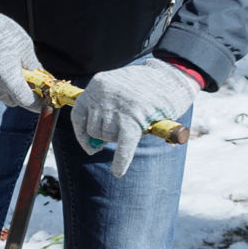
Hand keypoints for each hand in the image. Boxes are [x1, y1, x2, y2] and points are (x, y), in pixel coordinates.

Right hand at [0, 4, 42, 111]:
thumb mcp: (22, 44)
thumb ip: (32, 65)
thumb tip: (41, 77)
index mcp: (9, 79)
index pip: (27, 102)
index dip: (37, 103)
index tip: (42, 101)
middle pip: (12, 99)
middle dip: (18, 91)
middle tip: (18, 76)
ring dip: (0, 87)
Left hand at [72, 57, 197, 173]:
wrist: (170, 77)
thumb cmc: (144, 85)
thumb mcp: (118, 87)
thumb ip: (104, 107)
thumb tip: (93, 144)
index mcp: (97, 84)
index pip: (78, 114)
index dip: (81, 132)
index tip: (88, 143)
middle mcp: (103, 95)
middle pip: (94, 128)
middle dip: (106, 134)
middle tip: (123, 128)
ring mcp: (117, 107)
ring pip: (108, 136)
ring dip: (119, 138)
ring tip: (136, 124)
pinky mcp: (133, 119)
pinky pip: (123, 145)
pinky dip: (121, 160)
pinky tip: (118, 171)